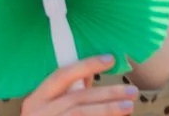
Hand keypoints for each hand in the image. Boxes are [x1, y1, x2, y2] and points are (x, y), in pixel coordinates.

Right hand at [21, 54, 138, 114]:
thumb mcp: (51, 105)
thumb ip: (70, 90)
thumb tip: (92, 71)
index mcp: (36, 99)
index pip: (62, 75)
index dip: (87, 65)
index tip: (111, 59)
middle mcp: (37, 114)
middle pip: (78, 98)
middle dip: (108, 93)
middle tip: (132, 92)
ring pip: (81, 113)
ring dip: (108, 110)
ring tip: (129, 106)